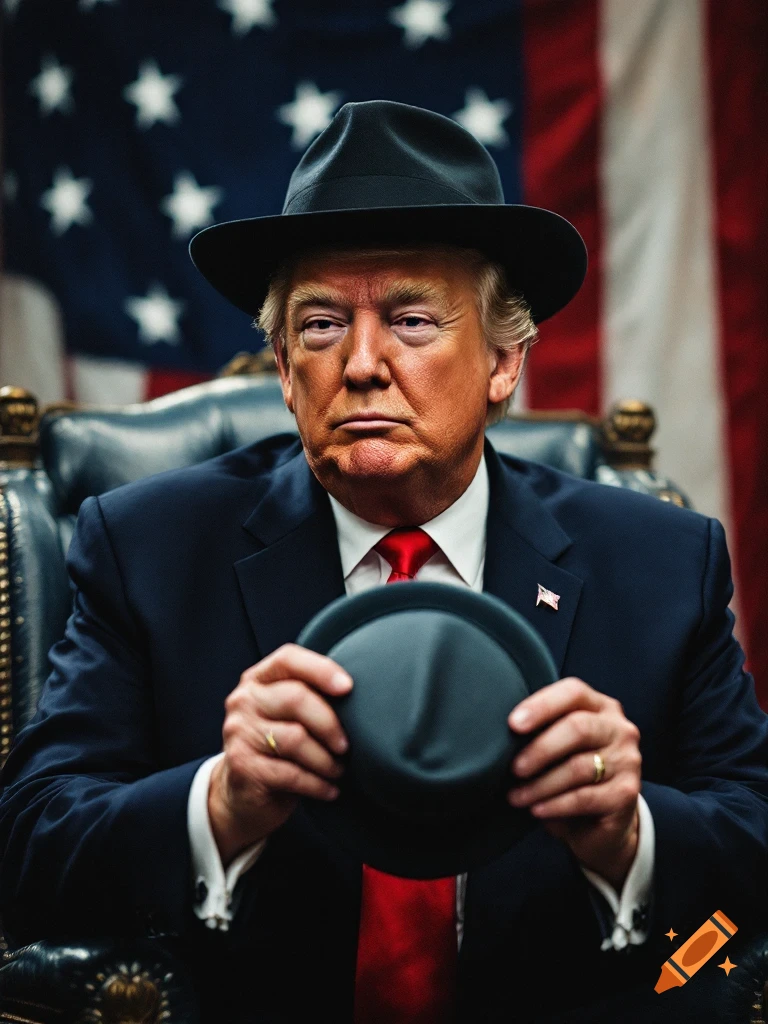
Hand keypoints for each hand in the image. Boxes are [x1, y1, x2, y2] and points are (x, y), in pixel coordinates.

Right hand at [209, 644, 352, 864]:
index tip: (348, 687)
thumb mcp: (291, 717)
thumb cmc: (279, 749)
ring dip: (326, 759)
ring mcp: (239, 733)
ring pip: (295, 738)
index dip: (321, 669)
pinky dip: (318, 784)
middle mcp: (244, 701)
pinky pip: (291, 773)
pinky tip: (330, 790)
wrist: (242, 797)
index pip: (288, 659)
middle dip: (330, 724)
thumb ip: (312, 698)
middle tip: (346, 746)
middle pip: (296, 698)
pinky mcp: (242, 767)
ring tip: (338, 771)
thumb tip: (356, 695)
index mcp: (258, 680)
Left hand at [507, 677, 641, 889]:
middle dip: (539, 749)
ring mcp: (627, 760)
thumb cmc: (570, 774)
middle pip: (578, 728)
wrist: (602, 822)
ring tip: (515, 797)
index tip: (512, 724)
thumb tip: (501, 733)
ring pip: (578, 767)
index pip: (573, 692)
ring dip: (540, 784)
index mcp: (599, 706)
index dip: (541, 705)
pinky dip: (555, 804)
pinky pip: (585, 797)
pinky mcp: (627, 793)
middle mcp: (619, 728)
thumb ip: (541, 731)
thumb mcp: (556, 748)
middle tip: (513, 768)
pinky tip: (535, 809)